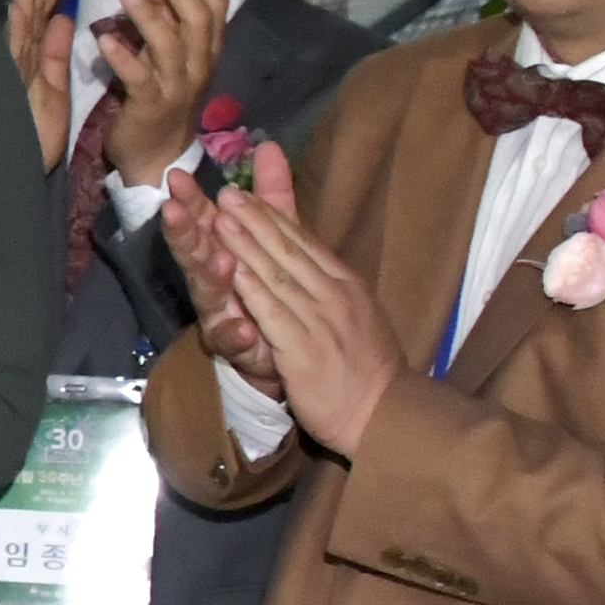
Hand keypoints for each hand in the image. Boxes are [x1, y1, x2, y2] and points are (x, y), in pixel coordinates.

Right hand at [4, 0, 77, 162]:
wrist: (16, 176)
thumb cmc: (35, 141)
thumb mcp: (56, 92)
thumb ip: (58, 57)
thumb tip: (65, 19)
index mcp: (37, 65)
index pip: (45, 21)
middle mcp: (22, 66)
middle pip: (32, 18)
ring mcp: (13, 77)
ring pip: (22, 30)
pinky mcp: (10, 91)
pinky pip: (15, 58)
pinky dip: (17, 33)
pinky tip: (20, 8)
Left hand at [87, 0, 233, 188]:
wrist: (155, 154)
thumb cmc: (159, 98)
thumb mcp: (168, 56)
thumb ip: (164, 19)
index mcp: (206, 51)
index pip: (214, 8)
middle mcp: (198, 65)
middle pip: (196, 20)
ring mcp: (177, 87)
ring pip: (170, 45)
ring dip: (149, 16)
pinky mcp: (151, 107)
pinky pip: (139, 79)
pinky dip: (123, 58)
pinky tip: (104, 40)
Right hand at [160, 145, 297, 398]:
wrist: (296, 348)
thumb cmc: (275, 289)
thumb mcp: (276, 236)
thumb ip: (270, 197)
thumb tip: (268, 146)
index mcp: (223, 252)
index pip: (204, 223)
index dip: (191, 201)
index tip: (177, 177)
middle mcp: (216, 282)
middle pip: (196, 255)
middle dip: (185, 233)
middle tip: (173, 210)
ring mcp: (224, 316)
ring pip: (210, 295)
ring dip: (211, 277)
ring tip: (217, 259)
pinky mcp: (239, 349)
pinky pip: (234, 343)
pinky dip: (236, 334)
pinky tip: (242, 327)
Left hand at [201, 158, 398, 454]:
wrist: (383, 412)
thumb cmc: (364, 366)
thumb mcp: (353, 313)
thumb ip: (330, 283)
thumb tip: (314, 261)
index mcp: (346, 284)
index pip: (305, 243)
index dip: (273, 216)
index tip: (246, 192)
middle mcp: (335, 294)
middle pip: (290, 250)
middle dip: (256, 219)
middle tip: (227, 192)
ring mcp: (321, 320)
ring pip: (278, 274)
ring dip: (248, 245)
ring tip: (221, 217)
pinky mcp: (304, 349)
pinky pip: (274, 313)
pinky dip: (252, 289)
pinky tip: (230, 270)